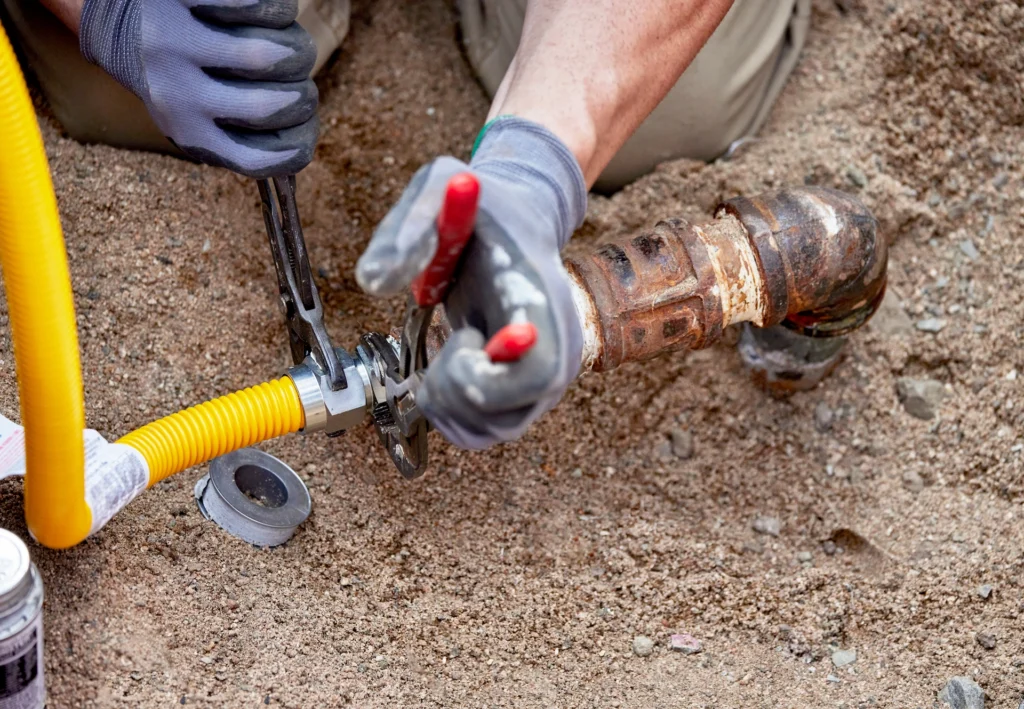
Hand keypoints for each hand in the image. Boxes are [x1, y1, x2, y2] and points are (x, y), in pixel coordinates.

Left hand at [80, 0, 317, 176]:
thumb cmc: (169, 67)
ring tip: (284, 39)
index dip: (298, 146)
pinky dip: (274, 9)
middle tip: (299, 79)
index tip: (305, 125)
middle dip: (304, 92)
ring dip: (294, 46)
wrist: (113, 14)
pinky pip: (253, 5)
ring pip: (268, 56)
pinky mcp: (181, 0)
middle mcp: (178, 93)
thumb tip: (295, 145)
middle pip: (272, 107)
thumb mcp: (191, 113)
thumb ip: (236, 133)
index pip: (258, 158)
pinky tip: (262, 11)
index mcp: (187, 131)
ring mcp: (176, 43)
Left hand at [356, 118, 587, 449]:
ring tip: (454, 346)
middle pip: (510, 416)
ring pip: (493, 431)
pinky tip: (449, 368)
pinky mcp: (523, 394)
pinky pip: (484, 432)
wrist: (517, 220)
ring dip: (450, 401)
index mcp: (540, 300)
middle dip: (455, 388)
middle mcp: (555, 349)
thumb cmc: (481, 206)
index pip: (539, 367)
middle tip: (454, 337)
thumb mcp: (438, 187)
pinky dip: (451, 413)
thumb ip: (406, 229)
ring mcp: (543, 378)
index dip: (497, 378)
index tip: (466, 336)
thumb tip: (373, 283)